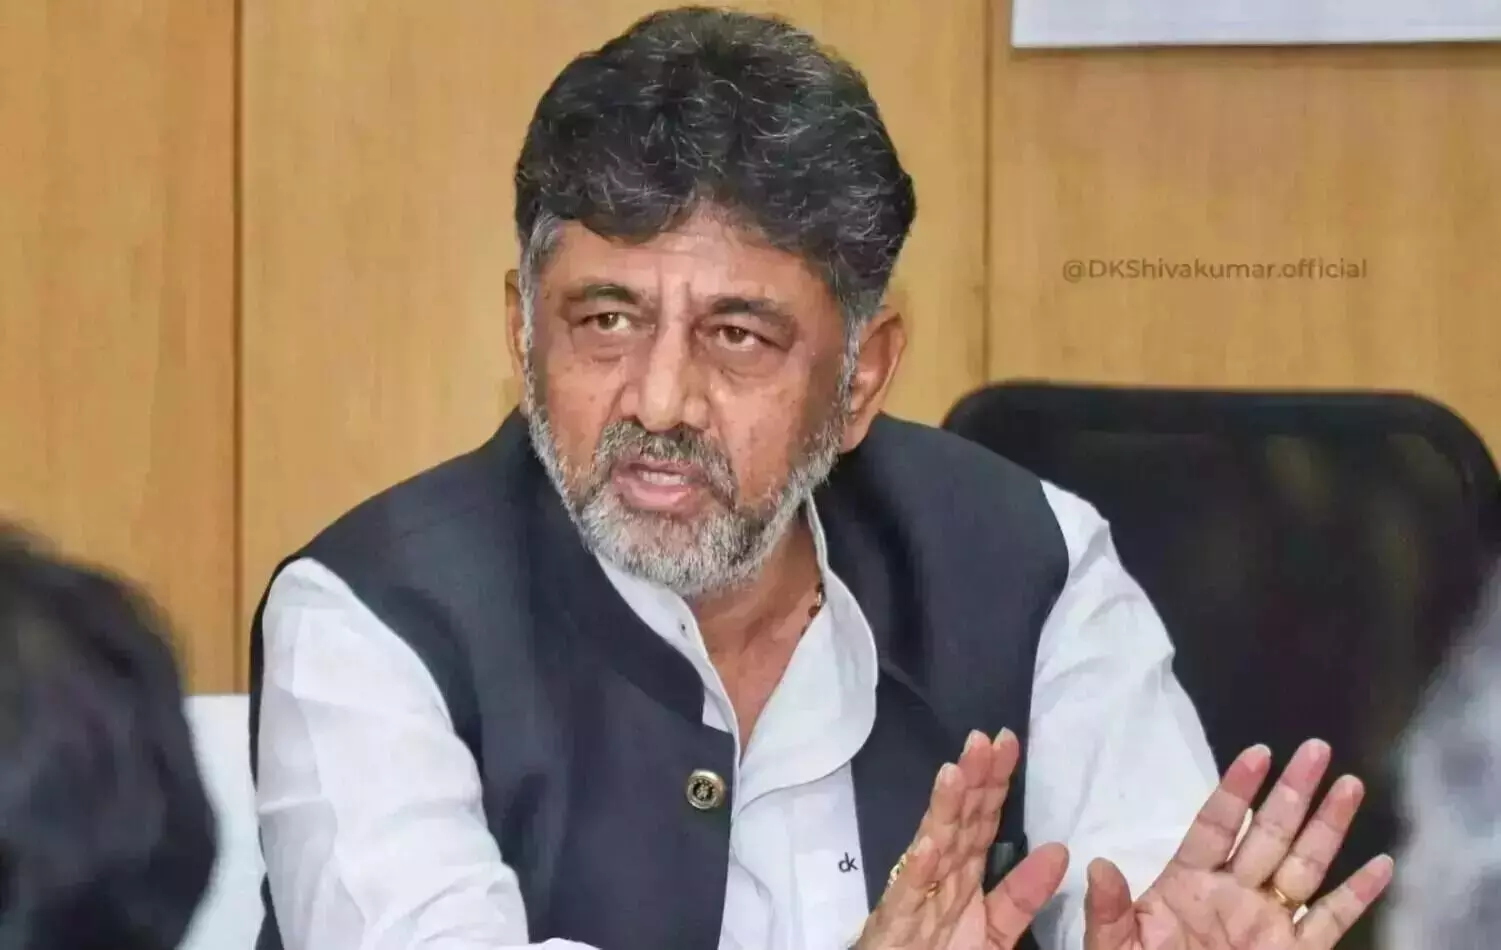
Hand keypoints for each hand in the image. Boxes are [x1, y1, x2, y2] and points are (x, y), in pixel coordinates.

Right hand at [854, 729, 1068, 949]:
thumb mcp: (994, 932)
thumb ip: (1022, 896)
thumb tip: (1061, 850)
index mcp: (964, 876)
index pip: (982, 820)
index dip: (995, 782)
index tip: (1008, 742)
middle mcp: (940, 877)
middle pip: (959, 822)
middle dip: (971, 780)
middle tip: (984, 739)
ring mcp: (915, 898)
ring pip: (932, 848)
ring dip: (942, 811)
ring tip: (955, 773)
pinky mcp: (896, 923)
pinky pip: (910, 897)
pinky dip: (918, 872)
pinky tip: (929, 845)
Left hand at [1083, 740, 1395, 949]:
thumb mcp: (1114, 944)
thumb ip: (1109, 909)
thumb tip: (1097, 865)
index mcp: (1187, 884)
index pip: (1216, 825)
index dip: (1237, 789)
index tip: (1259, 752)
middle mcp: (1234, 895)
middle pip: (1269, 834)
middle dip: (1293, 791)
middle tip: (1316, 748)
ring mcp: (1267, 924)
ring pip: (1304, 866)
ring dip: (1328, 827)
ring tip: (1350, 784)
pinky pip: (1330, 922)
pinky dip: (1357, 896)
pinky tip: (1381, 866)